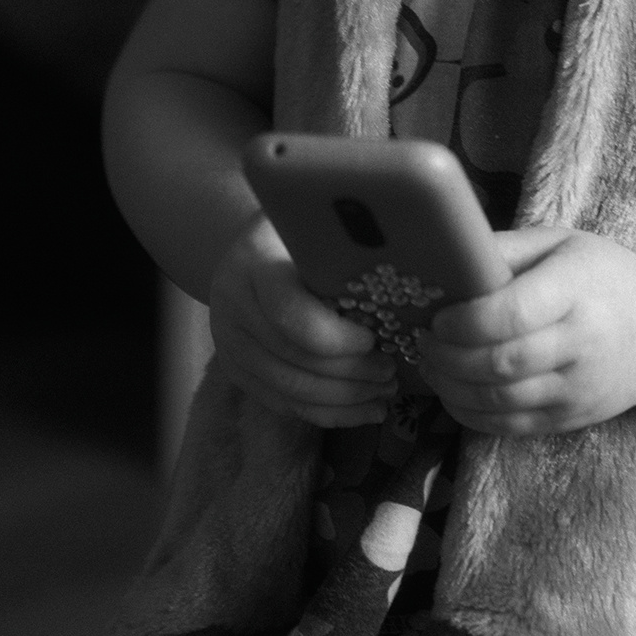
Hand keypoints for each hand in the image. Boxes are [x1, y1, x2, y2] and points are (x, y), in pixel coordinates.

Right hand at [209, 213, 397, 426]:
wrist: (246, 252)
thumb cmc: (295, 231)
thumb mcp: (312, 222)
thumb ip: (342, 240)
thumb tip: (404, 256)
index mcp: (255, 264)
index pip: (289, 311)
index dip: (333, 336)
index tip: (372, 337)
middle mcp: (234, 307)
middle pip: (293, 358)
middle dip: (349, 372)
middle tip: (392, 371)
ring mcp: (231, 345)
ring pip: (290, 389)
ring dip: (344, 399)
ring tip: (384, 393)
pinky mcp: (237, 373)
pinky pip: (283, 404)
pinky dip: (328, 414)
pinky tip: (365, 410)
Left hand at [416, 228, 635, 435]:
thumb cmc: (599, 275)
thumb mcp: (560, 243)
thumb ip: (505, 249)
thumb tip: (447, 256)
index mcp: (576, 289)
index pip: (515, 314)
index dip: (466, 321)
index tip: (437, 316)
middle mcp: (581, 344)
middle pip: (502, 363)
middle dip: (449, 357)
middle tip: (422, 341)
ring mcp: (577, 389)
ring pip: (501, 401)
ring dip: (452, 388)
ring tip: (430, 365)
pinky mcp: (570, 419)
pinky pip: (510, 426)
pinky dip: (470, 414)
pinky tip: (453, 392)